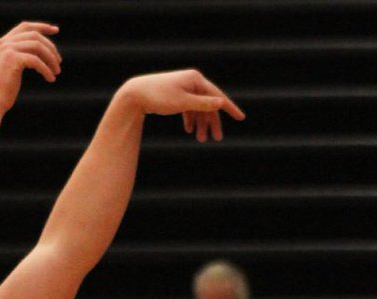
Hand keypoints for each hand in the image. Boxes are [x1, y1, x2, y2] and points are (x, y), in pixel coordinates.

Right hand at [0, 22, 61, 113]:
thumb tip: (38, 56)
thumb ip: (19, 57)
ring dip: (50, 58)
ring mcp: (7, 50)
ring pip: (37, 46)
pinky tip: (51, 79)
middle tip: (59, 61)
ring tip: (57, 71)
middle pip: (35, 35)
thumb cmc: (1, 92)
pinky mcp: (12, 60)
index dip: (42, 27)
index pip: (25, 27)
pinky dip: (46, 70)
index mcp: (2, 43)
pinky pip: (36, 61)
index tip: (55, 30)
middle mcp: (4, 43)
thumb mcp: (9, 69)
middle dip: (50, 47)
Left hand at [118, 68, 244, 142]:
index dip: (230, 108)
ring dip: (201, 123)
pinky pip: (189, 108)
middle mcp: (192, 82)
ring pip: (198, 108)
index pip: (217, 96)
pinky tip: (190, 130)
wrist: (136, 94)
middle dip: (212, 122)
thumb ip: (202, 104)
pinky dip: (190, 119)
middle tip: (217, 139)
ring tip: (201, 140)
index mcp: (196, 80)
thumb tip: (220, 103)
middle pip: (209, 104)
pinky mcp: (176, 95)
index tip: (241, 118)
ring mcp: (184, 88)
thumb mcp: (182, 102)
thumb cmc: (158, 97)